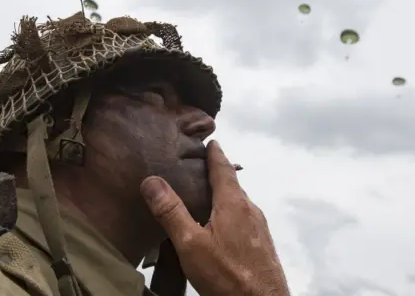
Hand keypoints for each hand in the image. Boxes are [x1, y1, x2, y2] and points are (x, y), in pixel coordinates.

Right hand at [140, 140, 289, 295]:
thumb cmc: (226, 273)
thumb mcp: (191, 244)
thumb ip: (171, 212)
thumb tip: (151, 180)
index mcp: (234, 203)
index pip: (224, 169)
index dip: (216, 154)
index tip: (211, 141)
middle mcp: (251, 210)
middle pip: (233, 185)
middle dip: (218, 174)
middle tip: (200, 168)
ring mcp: (260, 228)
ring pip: (239, 204)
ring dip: (224, 195)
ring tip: (206, 197)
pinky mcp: (262, 245)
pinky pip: (244, 219)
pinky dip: (231, 213)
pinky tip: (220, 227)